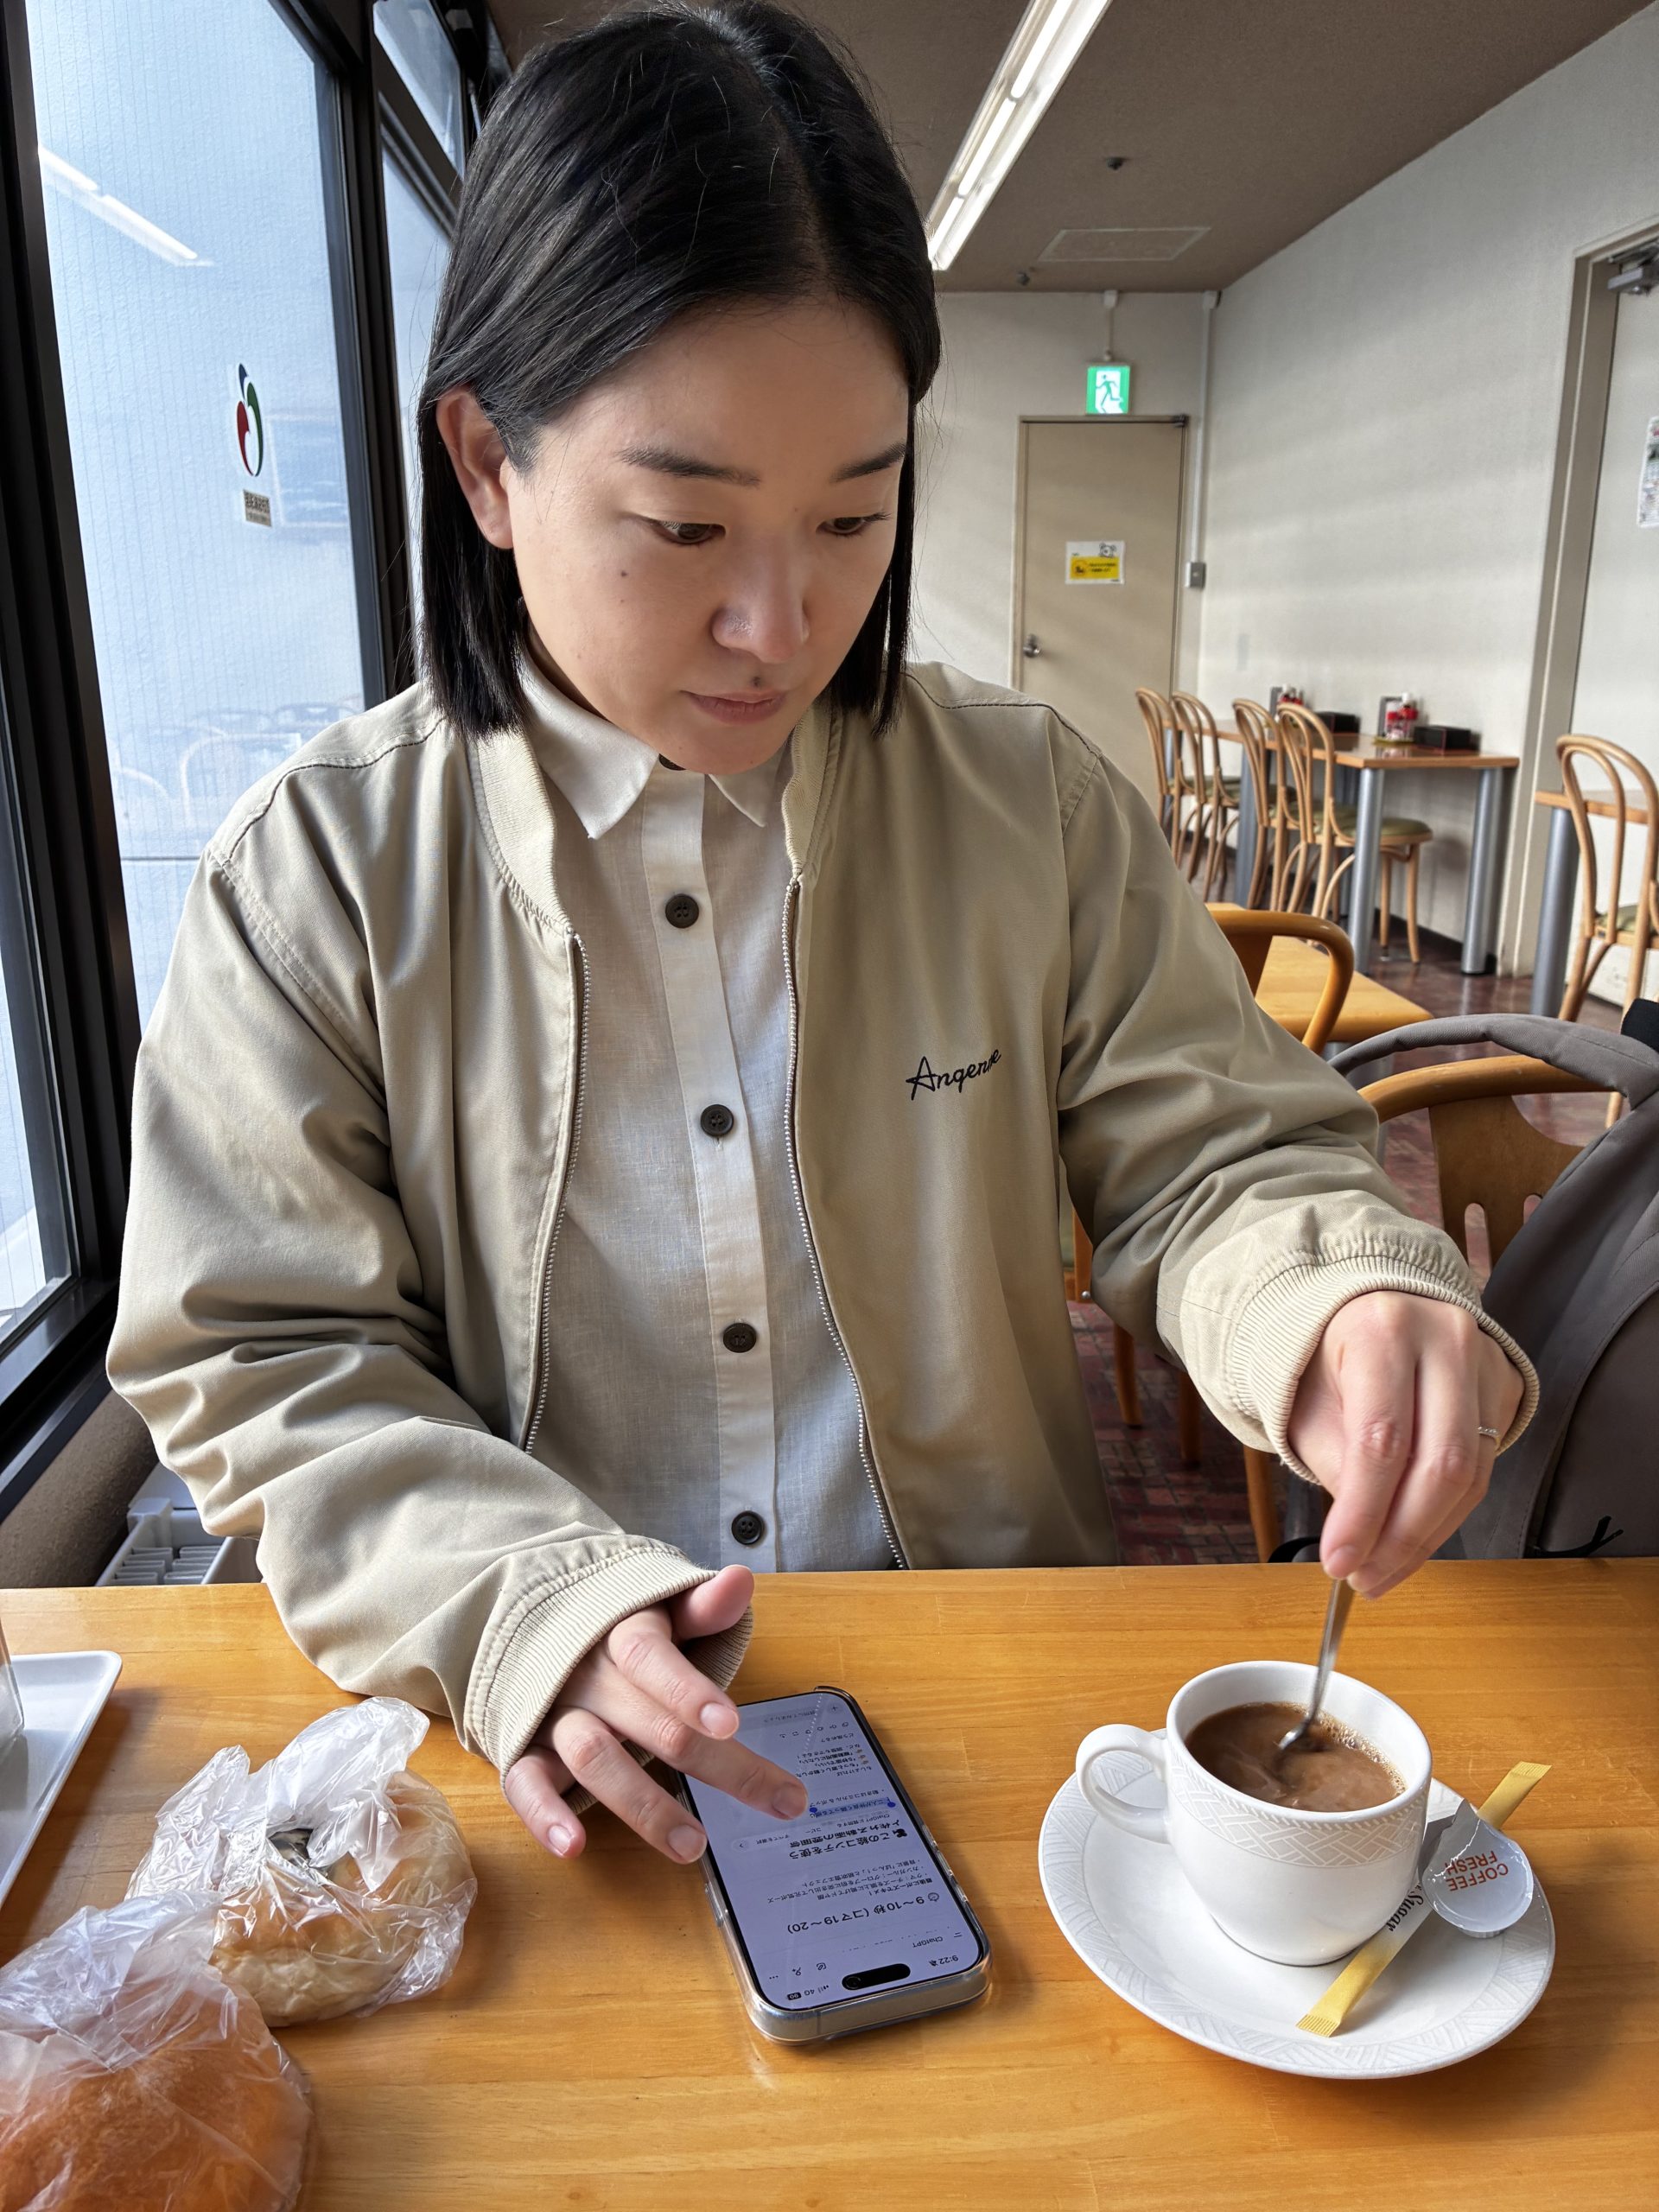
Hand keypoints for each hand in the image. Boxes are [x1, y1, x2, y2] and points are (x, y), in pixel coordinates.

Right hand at [501, 1564, 806, 1862]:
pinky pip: (525, 1782)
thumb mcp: (663, 1610)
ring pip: (593, 1757)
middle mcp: (589, 1675)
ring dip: (643, 1805)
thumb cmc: (620, 1630)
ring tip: (694, 1846)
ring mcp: (555, 1715)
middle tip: (779, 1801)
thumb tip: (740, 1580)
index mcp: (624, 1633)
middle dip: (715, 1764)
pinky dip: (543, 1815)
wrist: (533, 1628)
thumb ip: (702, 1607)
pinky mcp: (525, 1750)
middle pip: (651, 1723)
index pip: (651, 1659)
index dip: (688, 1691)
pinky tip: (571, 1846)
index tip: (731, 1724)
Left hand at [1287, 1292, 1523, 1598]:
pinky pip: (1485, 1468)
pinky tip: (1414, 1534)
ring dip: (1426, 1536)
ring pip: (1471, 1475)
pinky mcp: (1507, 1386)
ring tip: (1383, 1570)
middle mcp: (1445, 1337)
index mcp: (1382, 1330)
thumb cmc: (1332, 1361)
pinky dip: (1448, 1514)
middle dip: (1402, 1537)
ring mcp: (1486, 1360)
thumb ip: (1335, 1466)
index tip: (1339, 1563)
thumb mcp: (1309, 1406)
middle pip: (1441, 1463)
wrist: (1373, 1310)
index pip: (1382, 1440)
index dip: (1364, 1513)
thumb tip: (1363, 1538)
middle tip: (1365, 1578)